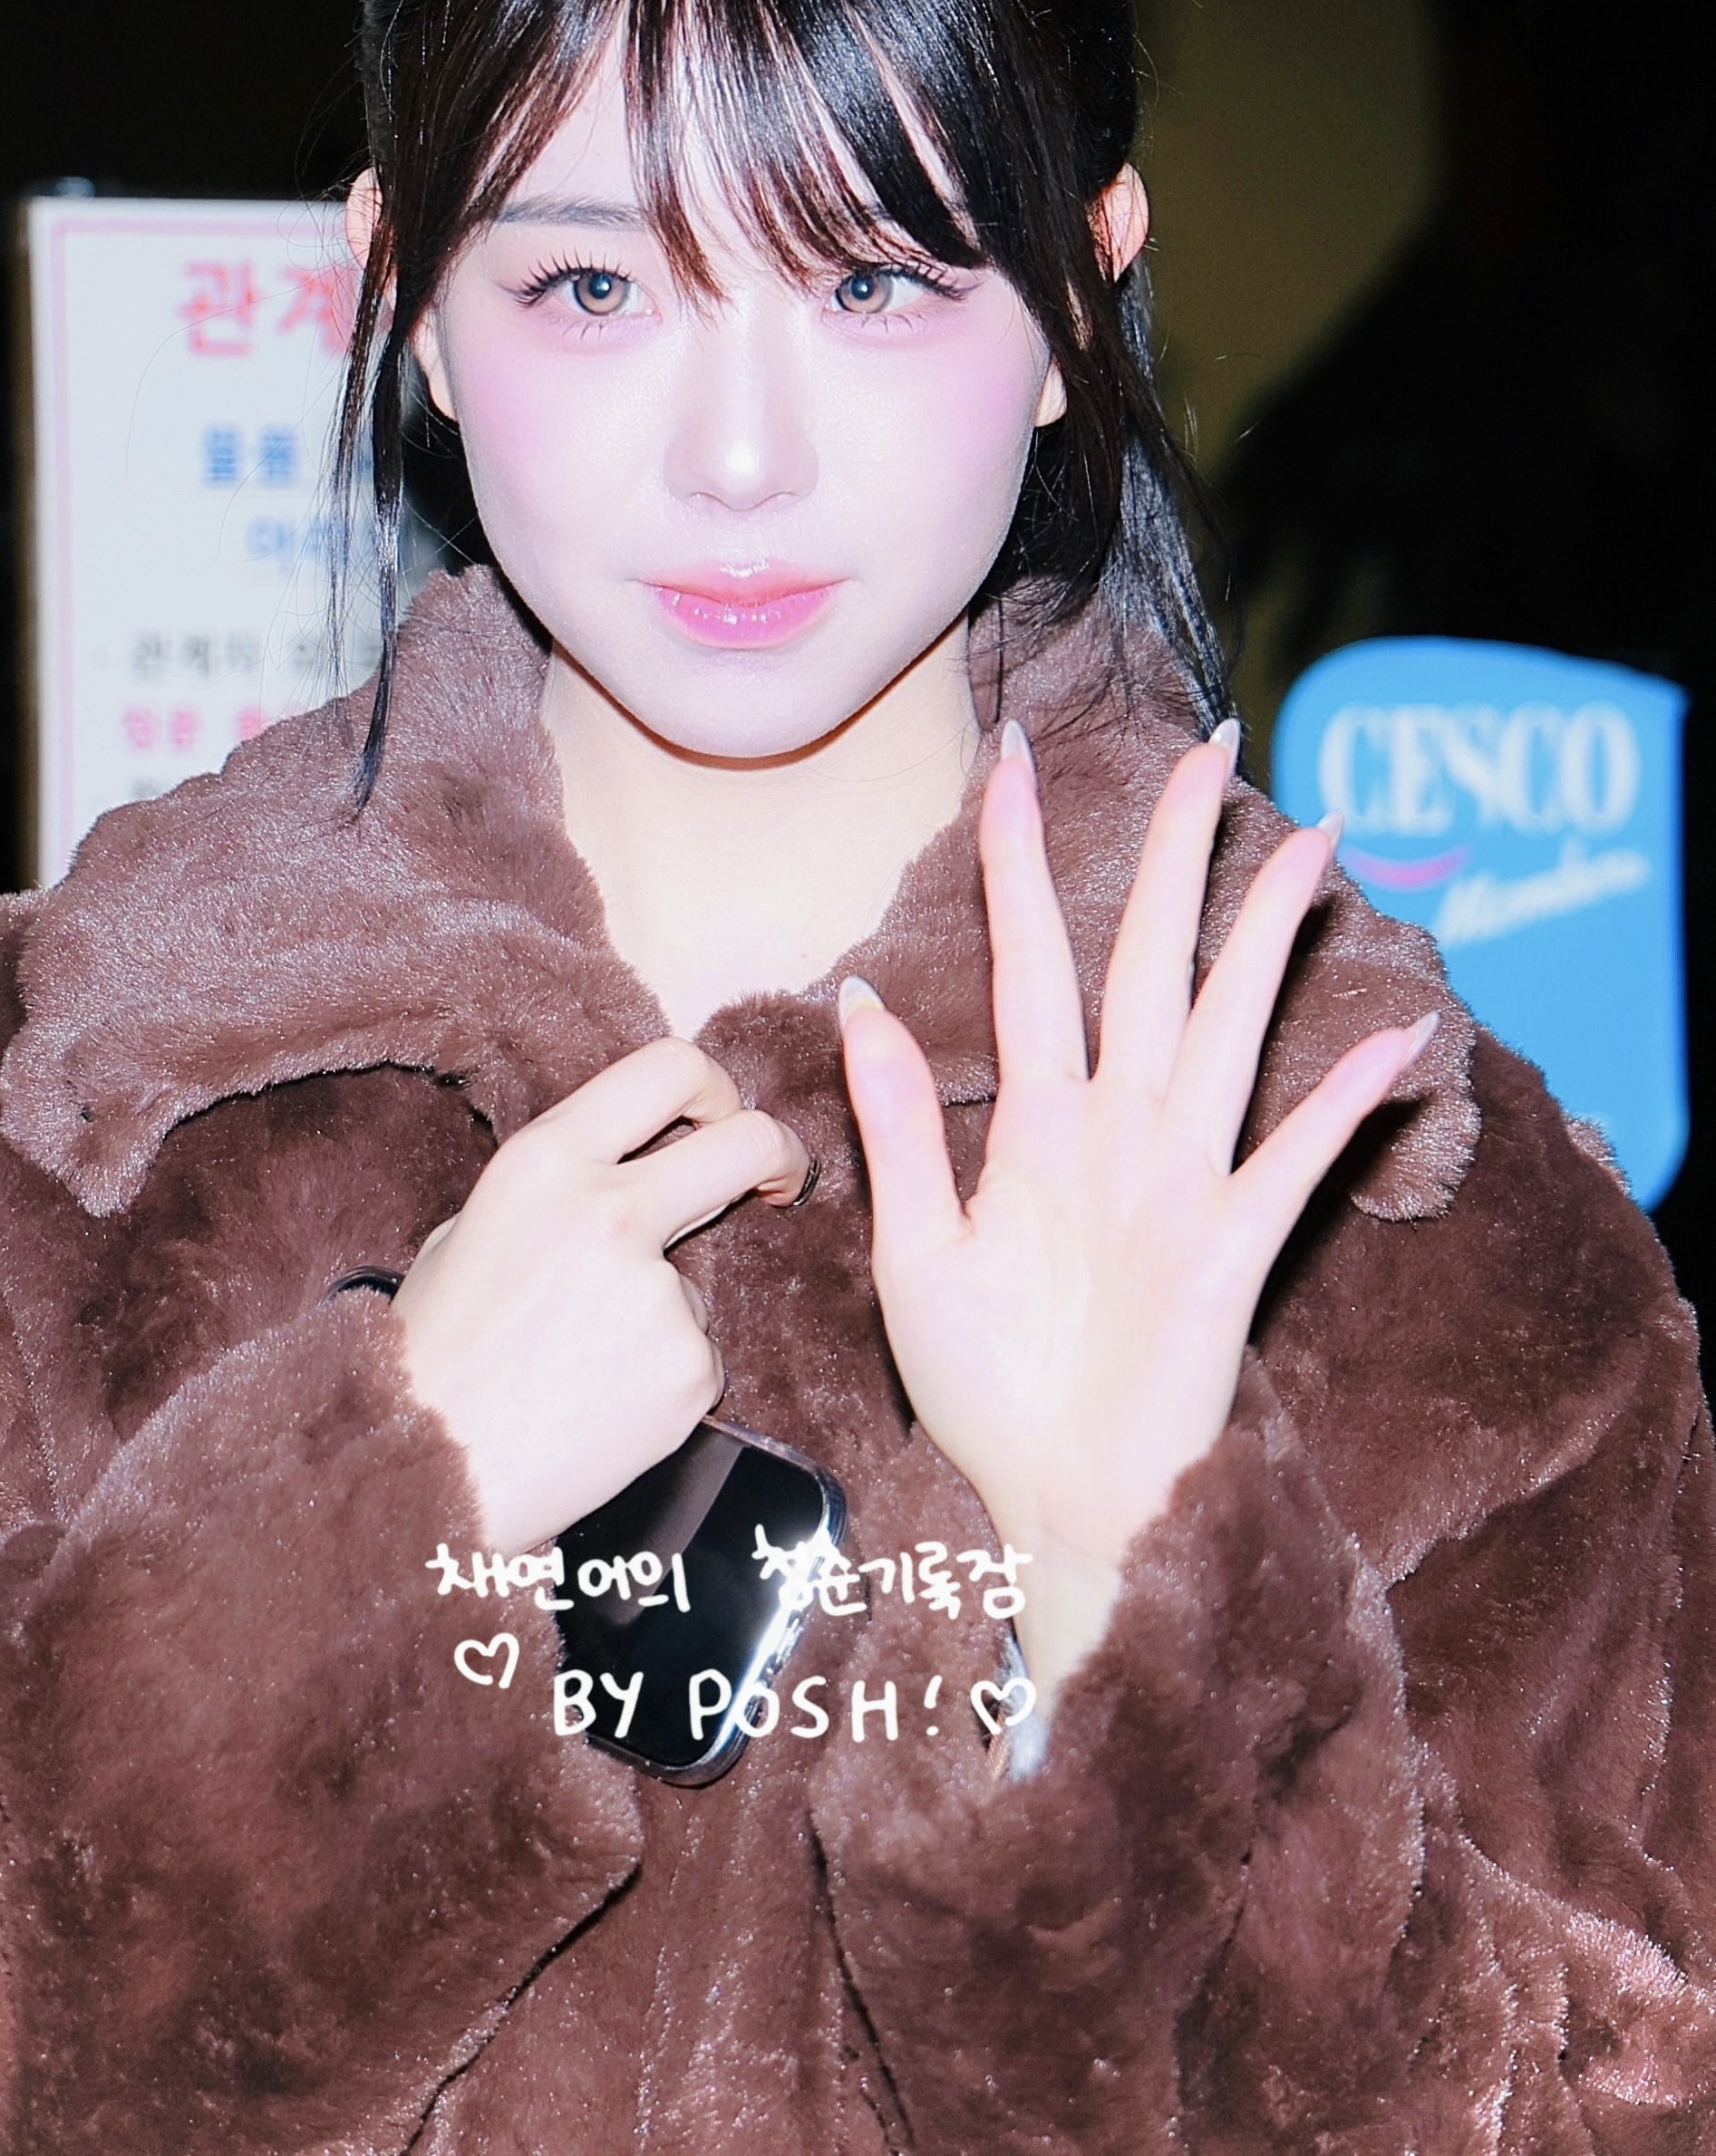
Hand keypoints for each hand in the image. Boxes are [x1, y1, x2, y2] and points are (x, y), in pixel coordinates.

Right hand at [391, 1038, 807, 1554]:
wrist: (430, 1475)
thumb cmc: (438, 1356)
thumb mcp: (470, 1229)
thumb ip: (557, 1186)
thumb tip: (627, 1164)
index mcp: (545, 1160)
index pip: (670, 1067)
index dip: (719, 1087)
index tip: (727, 1119)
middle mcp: (607, 1209)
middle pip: (748, 1140)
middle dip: (780, 1154)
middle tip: (779, 1181)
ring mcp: (655, 1291)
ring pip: (700, 1277)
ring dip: (664, 1313)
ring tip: (585, 1363)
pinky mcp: (688, 1366)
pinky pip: (697, 1354)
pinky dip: (661, 1377)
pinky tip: (600, 1404)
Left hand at [838, 720, 1435, 1700]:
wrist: (1053, 1508)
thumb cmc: (988, 1390)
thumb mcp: (914, 1246)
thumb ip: (899, 1120)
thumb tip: (858, 995)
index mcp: (1038, 1122)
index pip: (1031, 958)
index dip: (1018, 857)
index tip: (1013, 756)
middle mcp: (1120, 1129)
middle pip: (1152, 961)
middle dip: (1177, 855)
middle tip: (1209, 748)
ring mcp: (1184, 1181)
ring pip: (1229, 1027)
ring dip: (1267, 937)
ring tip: (1310, 842)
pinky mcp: (1231, 1250)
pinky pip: (1295, 1162)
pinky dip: (1345, 1104)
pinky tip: (1399, 1038)